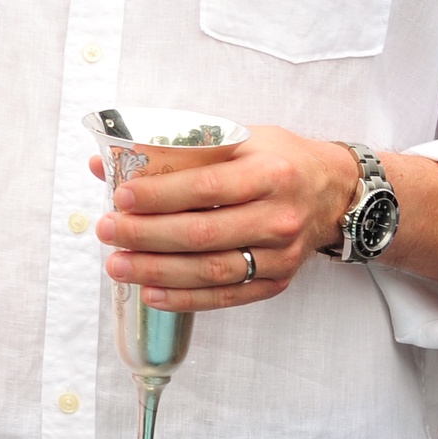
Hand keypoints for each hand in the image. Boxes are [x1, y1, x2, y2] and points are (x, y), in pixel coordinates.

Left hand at [92, 125, 356, 309]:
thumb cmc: (276, 160)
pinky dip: (185, 299)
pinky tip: (150, 293)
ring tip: (117, 266)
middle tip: (107, 231)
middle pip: (203, 234)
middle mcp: (279, 216)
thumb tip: (105, 162)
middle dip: (146, 235)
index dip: (160, 194)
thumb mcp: (235, 140)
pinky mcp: (277, 281)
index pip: (205, 187)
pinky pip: (227, 296)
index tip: (121, 196)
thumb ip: (172, 150)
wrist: (333, 191)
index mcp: (269, 173)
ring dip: (157, 272)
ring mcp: (281, 254)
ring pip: (211, 271)